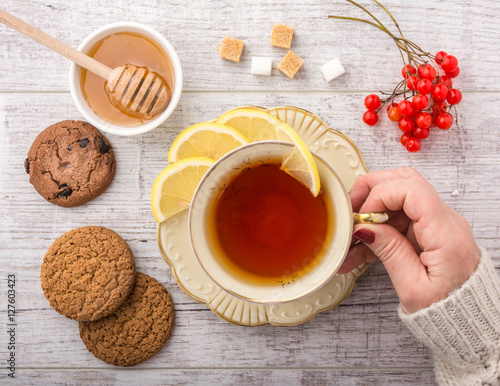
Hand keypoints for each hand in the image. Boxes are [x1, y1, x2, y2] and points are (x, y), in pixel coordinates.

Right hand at [338, 167, 479, 313]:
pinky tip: (359, 248)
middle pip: (405, 181)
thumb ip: (389, 252)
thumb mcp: (413, 287)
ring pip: (398, 198)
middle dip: (371, 190)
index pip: (411, 189)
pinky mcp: (429, 231)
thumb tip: (365, 228)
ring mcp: (437, 224)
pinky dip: (377, 228)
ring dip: (370, 213)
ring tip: (350, 239)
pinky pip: (399, 218)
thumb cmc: (447, 310)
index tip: (362, 216)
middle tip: (350, 210)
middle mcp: (445, 222)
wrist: (467, 319)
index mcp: (446, 234)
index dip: (379, 194)